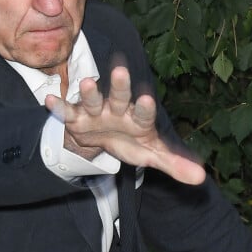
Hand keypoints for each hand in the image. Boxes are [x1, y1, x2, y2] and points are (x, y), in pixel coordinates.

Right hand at [45, 66, 205, 185]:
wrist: (102, 137)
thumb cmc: (131, 140)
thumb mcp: (151, 154)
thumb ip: (173, 164)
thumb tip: (201, 179)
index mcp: (138, 117)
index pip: (144, 113)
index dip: (145, 108)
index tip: (148, 100)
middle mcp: (117, 109)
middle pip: (120, 96)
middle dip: (120, 86)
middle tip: (121, 72)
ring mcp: (96, 112)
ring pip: (93, 100)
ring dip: (89, 93)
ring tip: (87, 83)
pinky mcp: (77, 118)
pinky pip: (67, 112)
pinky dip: (59, 107)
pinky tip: (50, 100)